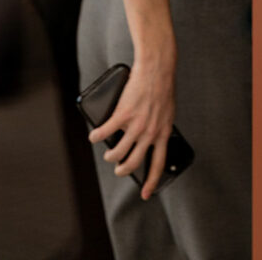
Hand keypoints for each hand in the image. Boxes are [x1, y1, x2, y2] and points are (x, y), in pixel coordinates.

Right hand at [89, 56, 175, 199]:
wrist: (157, 67)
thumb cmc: (163, 85)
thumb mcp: (167, 111)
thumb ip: (159, 126)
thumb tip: (148, 138)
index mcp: (164, 132)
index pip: (159, 164)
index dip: (151, 181)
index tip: (146, 194)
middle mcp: (150, 132)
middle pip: (133, 163)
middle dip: (123, 170)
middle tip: (119, 169)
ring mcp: (136, 125)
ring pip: (118, 153)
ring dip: (111, 156)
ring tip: (109, 154)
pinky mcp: (123, 115)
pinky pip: (105, 132)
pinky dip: (97, 136)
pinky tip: (94, 137)